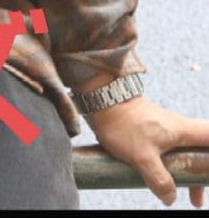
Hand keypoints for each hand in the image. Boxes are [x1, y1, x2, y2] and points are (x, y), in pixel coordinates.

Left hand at [86, 96, 208, 207]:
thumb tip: (171, 198)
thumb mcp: (143, 157)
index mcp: (181, 130)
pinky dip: (174, 167)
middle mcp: (177, 128)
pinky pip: (171, 152)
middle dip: (204, 173)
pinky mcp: (151, 132)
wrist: (100, 100)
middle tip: (200, 194)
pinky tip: (165, 182)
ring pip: (186, 153)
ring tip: (191, 198)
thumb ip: (159, 179)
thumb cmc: (123, 124)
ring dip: (190, 174)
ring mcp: (164, 129)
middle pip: (202, 150)